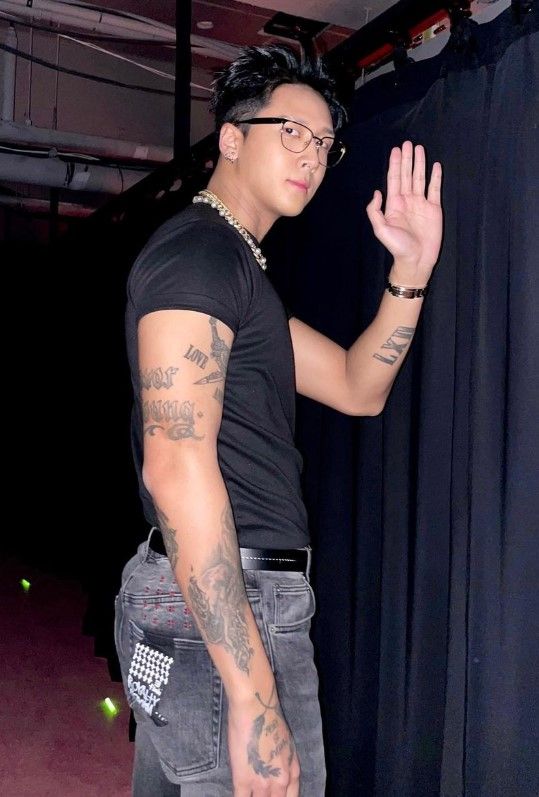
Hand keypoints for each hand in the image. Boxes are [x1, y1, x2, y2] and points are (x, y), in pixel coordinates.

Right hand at [228, 687, 299, 795]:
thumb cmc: (270, 718)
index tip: (271, 796)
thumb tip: (274, 772)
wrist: (257, 707)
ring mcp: (262, 783)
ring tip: (248, 791)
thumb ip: (283, 763)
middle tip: (258, 792)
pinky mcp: (243, 780)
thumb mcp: (286, 743)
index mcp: (293, 771)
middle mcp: (281, 781)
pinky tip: (238, 794)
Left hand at [366, 141, 442, 286]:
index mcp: (394, 204)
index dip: (395, 164)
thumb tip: (376, 192)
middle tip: (408, 143)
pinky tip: (435, 166)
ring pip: (420, 178)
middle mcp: (407, 201)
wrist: (416, 259)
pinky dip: (435, 177)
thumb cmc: (397, 246)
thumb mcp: (381, 229)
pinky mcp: (434, 208)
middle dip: (407, 159)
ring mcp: (421, 204)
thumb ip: (375, 211)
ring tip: (419, 149)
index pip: (394, 179)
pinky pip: (435, 189)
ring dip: (420, 163)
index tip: (396, 150)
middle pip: (407, 175)